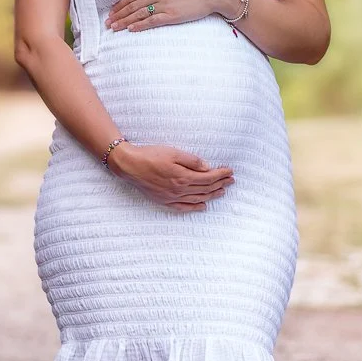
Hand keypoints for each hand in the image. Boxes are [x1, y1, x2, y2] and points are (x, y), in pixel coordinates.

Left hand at [107, 0, 234, 33]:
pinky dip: (139, 25)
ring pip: (138, 14)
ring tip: (114, 28)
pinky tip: (131, 30)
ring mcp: (163, 3)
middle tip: (107, 21)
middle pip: (132, 5)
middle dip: (118, 14)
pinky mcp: (171, 14)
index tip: (112, 10)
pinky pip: (151, 21)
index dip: (120, 4)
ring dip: (124, 22)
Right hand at [107, 141, 233, 212]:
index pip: (208, 178)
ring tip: (222, 191)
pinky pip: (183, 208)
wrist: (129, 165)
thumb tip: (207, 168)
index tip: (230, 171)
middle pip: (205, 189)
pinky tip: (203, 206)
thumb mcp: (173, 152)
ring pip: (197, 199)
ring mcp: (172, 197)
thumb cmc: (150, 155)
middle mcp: (179, 190)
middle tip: (231, 180)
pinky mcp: (164, 201)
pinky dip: (195, 208)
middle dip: (220, 184)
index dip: (221, 175)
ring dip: (212, 195)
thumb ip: (191, 161)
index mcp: (183, 177)